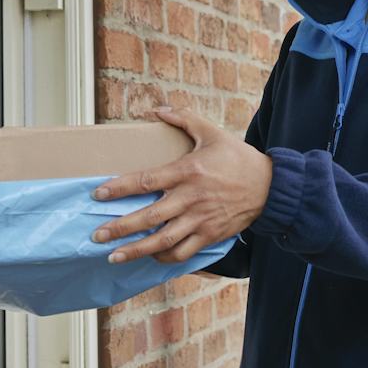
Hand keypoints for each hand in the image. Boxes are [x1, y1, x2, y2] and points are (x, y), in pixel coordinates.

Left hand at [90, 108, 271, 263]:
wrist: (271, 186)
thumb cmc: (238, 158)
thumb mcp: (212, 133)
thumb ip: (184, 119)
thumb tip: (157, 109)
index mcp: (188, 172)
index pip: (146, 181)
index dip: (120, 187)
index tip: (98, 193)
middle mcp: (191, 198)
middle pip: (149, 217)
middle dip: (120, 228)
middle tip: (96, 236)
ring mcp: (200, 220)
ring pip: (163, 240)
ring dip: (137, 250)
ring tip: (114, 256)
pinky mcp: (211, 235)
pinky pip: (184, 252)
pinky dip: (165, 258)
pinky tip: (149, 258)